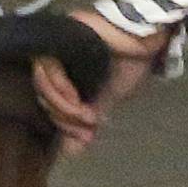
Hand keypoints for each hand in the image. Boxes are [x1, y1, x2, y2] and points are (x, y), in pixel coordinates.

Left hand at [33, 7, 171, 154]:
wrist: (144, 38)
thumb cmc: (129, 64)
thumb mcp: (108, 98)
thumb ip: (88, 120)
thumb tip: (72, 150)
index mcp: (66, 75)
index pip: (49, 103)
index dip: (63, 124)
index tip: (83, 137)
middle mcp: (56, 62)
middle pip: (43, 97)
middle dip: (65, 119)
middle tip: (86, 127)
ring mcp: (55, 49)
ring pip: (42, 86)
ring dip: (63, 107)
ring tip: (85, 115)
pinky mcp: (58, 35)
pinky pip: (49, 69)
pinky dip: (60, 90)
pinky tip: (76, 99)